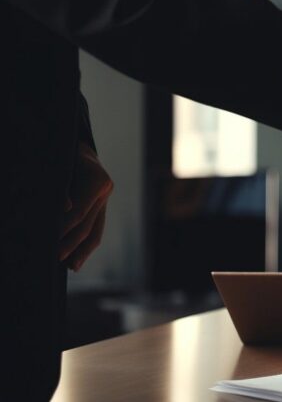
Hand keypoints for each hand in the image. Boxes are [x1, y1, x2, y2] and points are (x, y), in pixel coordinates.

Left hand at [61, 142, 112, 270]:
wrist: (73, 142)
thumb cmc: (61, 150)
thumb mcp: (60, 163)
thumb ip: (62, 185)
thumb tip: (65, 207)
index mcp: (99, 180)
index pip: (80, 212)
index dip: (63, 228)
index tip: (49, 241)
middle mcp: (106, 191)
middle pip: (89, 225)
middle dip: (70, 244)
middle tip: (54, 258)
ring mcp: (105, 199)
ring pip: (96, 230)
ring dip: (82, 250)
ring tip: (71, 267)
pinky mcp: (100, 205)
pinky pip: (95, 228)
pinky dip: (85, 245)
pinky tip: (75, 260)